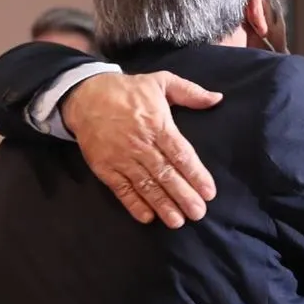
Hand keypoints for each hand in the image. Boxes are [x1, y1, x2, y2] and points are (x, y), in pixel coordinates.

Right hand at [61, 72, 221, 227]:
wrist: (86, 95)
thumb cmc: (128, 90)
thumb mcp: (161, 81)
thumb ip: (190, 92)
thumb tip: (217, 98)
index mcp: (157, 124)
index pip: (181, 154)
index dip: (196, 175)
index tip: (209, 193)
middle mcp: (141, 144)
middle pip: (166, 174)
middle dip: (183, 196)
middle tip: (198, 213)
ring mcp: (121, 158)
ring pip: (146, 185)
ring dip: (162, 204)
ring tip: (177, 221)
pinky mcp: (105, 167)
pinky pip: (121, 189)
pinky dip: (133, 203)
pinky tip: (147, 217)